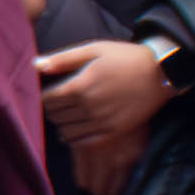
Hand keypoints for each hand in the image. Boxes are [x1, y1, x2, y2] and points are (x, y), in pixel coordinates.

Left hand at [36, 38, 173, 194]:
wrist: (160, 72)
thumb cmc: (124, 57)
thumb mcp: (93, 50)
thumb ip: (62, 59)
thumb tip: (34, 66)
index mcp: (81, 86)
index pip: (47, 100)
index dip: (43, 97)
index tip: (47, 92)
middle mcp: (89, 107)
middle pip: (55, 116)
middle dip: (52, 109)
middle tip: (57, 103)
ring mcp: (102, 122)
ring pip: (66, 131)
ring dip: (62, 124)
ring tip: (67, 114)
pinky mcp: (114, 132)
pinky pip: (84, 143)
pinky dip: (74, 138)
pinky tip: (75, 130)